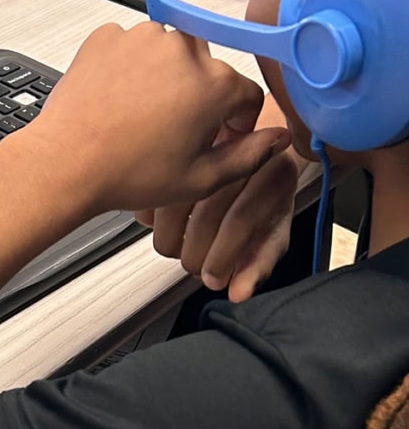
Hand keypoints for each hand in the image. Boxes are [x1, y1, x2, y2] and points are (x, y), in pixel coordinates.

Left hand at [17, 22, 291, 215]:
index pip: (245, 94)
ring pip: (167, 56)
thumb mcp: (200, 179)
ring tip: (139, 116)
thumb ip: (249, 156)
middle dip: (196, 98)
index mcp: (214, 82)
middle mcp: (182, 49)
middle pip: (205, 71)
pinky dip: (127, 68)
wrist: (65, 162)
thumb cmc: (127, 172)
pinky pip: (129, 49)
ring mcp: (142, 38)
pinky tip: (117, 100)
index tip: (217, 137)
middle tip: (170, 131)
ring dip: (162, 78)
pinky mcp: (107, 37)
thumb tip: (279, 139)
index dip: (234, 122)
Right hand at [136, 144, 299, 301]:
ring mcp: (209, 147)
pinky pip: (157, 183)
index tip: (212, 280)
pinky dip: (153, 210)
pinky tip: (161, 223)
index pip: (241, 221)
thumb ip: (259, 260)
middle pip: (207, 210)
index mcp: (274, 176)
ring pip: (176, 197)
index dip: (223, 256)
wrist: (264, 136)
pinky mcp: (180, 146)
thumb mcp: (274, 226)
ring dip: (170, 234)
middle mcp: (242, 156)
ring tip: (176, 249)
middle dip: (195, 250)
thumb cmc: (268, 188)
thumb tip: (239, 293)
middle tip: (193, 267)